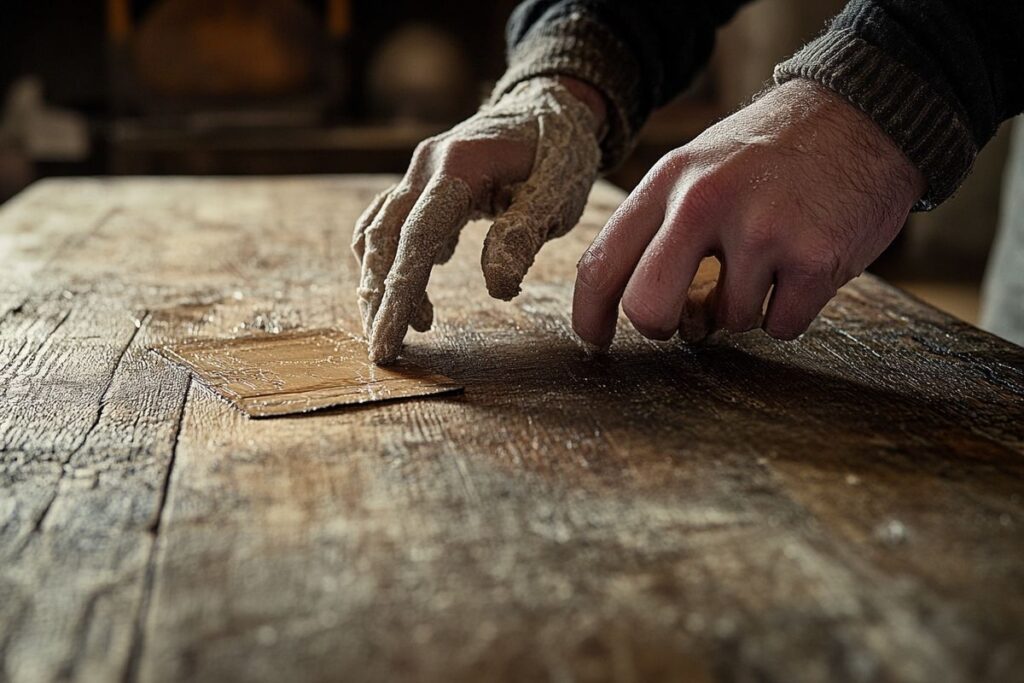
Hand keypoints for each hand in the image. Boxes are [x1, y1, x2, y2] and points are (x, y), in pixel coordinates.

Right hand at [353, 77, 604, 363]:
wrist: (549, 105)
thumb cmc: (559, 151)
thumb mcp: (558, 191)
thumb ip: (525, 233)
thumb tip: (497, 288)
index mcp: (458, 166)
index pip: (416, 239)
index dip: (399, 294)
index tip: (389, 340)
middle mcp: (425, 166)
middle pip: (385, 239)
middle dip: (380, 300)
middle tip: (383, 351)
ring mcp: (418, 172)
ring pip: (378, 232)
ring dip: (380, 282)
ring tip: (397, 328)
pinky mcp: (421, 183)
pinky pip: (388, 222)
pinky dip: (389, 260)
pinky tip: (413, 293)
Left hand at [572, 79, 926, 348]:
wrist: (866, 113)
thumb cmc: (773, 151)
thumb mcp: (700, 163)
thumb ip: (662, 223)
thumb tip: (628, 300)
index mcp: (669, 181)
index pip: (603, 262)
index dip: (590, 314)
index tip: (595, 339)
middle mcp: (705, 204)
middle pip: (647, 309)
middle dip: (660, 328)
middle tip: (684, 318)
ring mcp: (761, 232)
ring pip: (727, 323)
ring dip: (745, 308)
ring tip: (769, 260)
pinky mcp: (813, 259)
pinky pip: (781, 326)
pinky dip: (790, 311)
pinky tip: (801, 268)